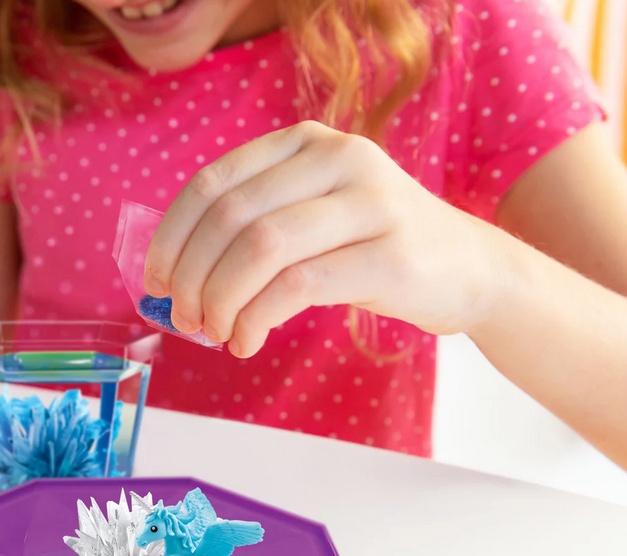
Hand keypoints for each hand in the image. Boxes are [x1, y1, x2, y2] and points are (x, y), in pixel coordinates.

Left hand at [143, 121, 515, 356]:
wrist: (469, 269)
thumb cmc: (370, 247)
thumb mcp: (309, 217)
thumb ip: (250, 229)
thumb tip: (171, 278)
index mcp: (305, 142)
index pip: (213, 183)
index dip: (172, 236)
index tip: (158, 282)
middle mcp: (338, 157)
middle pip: (231, 216)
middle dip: (192, 276)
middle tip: (185, 318)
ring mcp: (371, 201)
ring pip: (260, 248)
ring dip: (221, 300)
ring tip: (216, 333)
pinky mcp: (392, 252)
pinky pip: (298, 285)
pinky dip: (257, 319)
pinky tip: (247, 342)